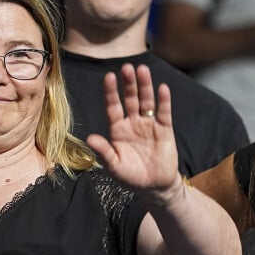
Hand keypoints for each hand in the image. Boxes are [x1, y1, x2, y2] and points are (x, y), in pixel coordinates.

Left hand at [86, 63, 179, 202]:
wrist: (153, 187)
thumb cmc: (130, 177)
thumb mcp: (114, 166)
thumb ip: (104, 151)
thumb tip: (89, 138)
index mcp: (118, 130)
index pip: (113, 106)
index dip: (111, 92)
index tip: (109, 77)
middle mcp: (132, 123)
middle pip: (130, 99)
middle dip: (128, 84)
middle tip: (126, 67)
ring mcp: (149, 125)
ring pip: (146, 101)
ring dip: (145, 86)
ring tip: (142, 70)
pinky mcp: (164, 130)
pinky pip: (164, 113)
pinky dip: (163, 101)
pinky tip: (162, 88)